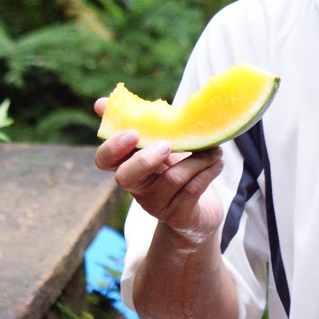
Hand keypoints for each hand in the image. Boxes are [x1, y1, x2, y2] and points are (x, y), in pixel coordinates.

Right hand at [94, 97, 225, 242]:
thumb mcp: (162, 143)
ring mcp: (156, 205)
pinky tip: (218, 163)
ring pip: (172, 178)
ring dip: (198, 158)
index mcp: (130, 166)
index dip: (112, 147)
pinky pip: (192, 189)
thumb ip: (143, 123)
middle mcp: (138, 188)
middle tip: (167, 144)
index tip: (132, 133)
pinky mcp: (178, 215)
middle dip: (145, 159)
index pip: (105, 160)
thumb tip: (101, 102)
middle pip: (126, 177)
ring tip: (215, 150)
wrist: (202, 210)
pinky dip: (208, 171)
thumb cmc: (179, 169)